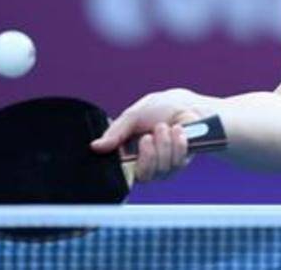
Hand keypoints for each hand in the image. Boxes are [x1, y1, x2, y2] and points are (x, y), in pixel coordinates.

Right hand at [90, 88, 220, 182]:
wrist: (185, 104)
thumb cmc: (159, 108)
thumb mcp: (133, 116)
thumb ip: (115, 132)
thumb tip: (95, 147)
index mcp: (126, 153)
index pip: (120, 173)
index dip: (124, 167)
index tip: (132, 148)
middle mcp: (142, 163)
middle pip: (143, 175)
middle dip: (149, 154)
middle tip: (150, 136)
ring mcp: (161, 166)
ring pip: (161, 169)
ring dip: (164, 145)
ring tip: (164, 128)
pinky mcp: (178, 164)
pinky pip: (176, 164)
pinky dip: (178, 145)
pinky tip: (178, 131)